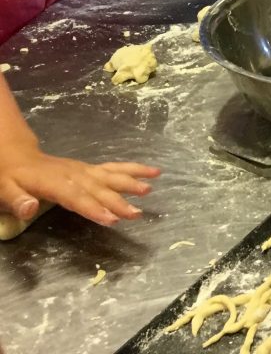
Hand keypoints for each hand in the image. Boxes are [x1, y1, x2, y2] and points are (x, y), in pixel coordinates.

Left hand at [0, 138, 158, 226]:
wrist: (18, 156)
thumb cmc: (10, 177)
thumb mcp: (4, 189)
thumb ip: (18, 200)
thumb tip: (30, 209)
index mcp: (54, 182)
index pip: (76, 197)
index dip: (94, 208)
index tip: (112, 219)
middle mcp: (74, 174)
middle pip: (98, 189)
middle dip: (118, 201)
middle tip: (136, 214)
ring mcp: (84, 170)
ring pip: (111, 176)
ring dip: (131, 183)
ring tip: (150, 190)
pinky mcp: (90, 169)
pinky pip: (114, 168)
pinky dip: (133, 169)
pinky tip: (152, 172)